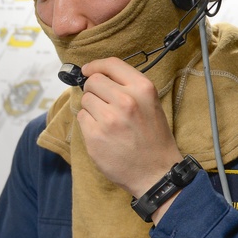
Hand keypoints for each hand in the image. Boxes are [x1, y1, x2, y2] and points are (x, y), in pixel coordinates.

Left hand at [78, 57, 182, 197]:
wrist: (156, 172)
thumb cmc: (153, 138)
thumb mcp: (150, 104)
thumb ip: (127, 87)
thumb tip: (97, 75)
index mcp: (142, 89)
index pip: (111, 64)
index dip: (95, 65)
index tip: (87, 70)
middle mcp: (126, 100)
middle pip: (93, 81)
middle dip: (93, 90)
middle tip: (102, 104)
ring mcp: (109, 119)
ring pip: (85, 99)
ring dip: (91, 108)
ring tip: (106, 121)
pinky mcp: (95, 135)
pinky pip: (82, 118)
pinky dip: (88, 123)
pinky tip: (102, 133)